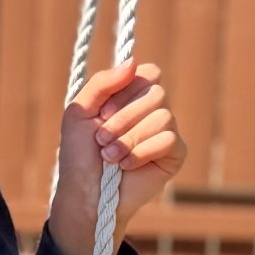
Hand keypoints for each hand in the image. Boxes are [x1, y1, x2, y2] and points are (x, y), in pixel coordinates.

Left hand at [49, 60, 188, 254]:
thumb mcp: (79, 111)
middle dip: (123, 119)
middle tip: (101, 140)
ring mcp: (166, 130)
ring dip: (129, 139)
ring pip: (163, 117)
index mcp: (131, 95)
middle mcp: (152, 109)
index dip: (125, 92)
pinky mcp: (175, 153)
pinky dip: (141, 153)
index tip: (101, 114)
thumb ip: (102, 82)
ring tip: (110, 157)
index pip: (149, 73)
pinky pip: (169, 139)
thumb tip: (133, 61)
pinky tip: (126, 166)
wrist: (85, 193)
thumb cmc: (79, 154)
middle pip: (156, 93)